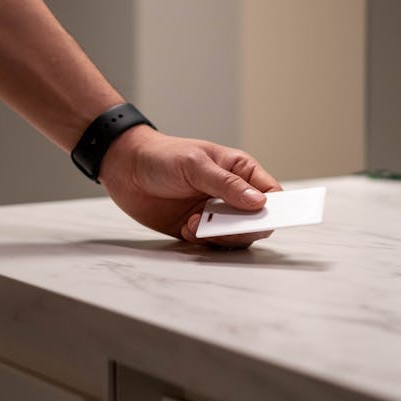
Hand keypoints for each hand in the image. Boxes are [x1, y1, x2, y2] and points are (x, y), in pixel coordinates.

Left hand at [99, 125, 280, 247]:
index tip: (264, 219)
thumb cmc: (162, 156)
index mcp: (240, 171)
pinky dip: (201, 240)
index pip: (271, 193)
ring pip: (235, 235)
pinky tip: (185, 227)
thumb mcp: (196, 164)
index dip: (275, 209)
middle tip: (222, 227)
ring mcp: (215, 212)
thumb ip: (227, 185)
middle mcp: (231, 194)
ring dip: (218, 235)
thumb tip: (259, 202)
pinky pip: (211, 243)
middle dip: (242, 228)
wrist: (125, 168)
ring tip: (195, 223)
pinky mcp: (197, 228)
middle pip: (256, 221)